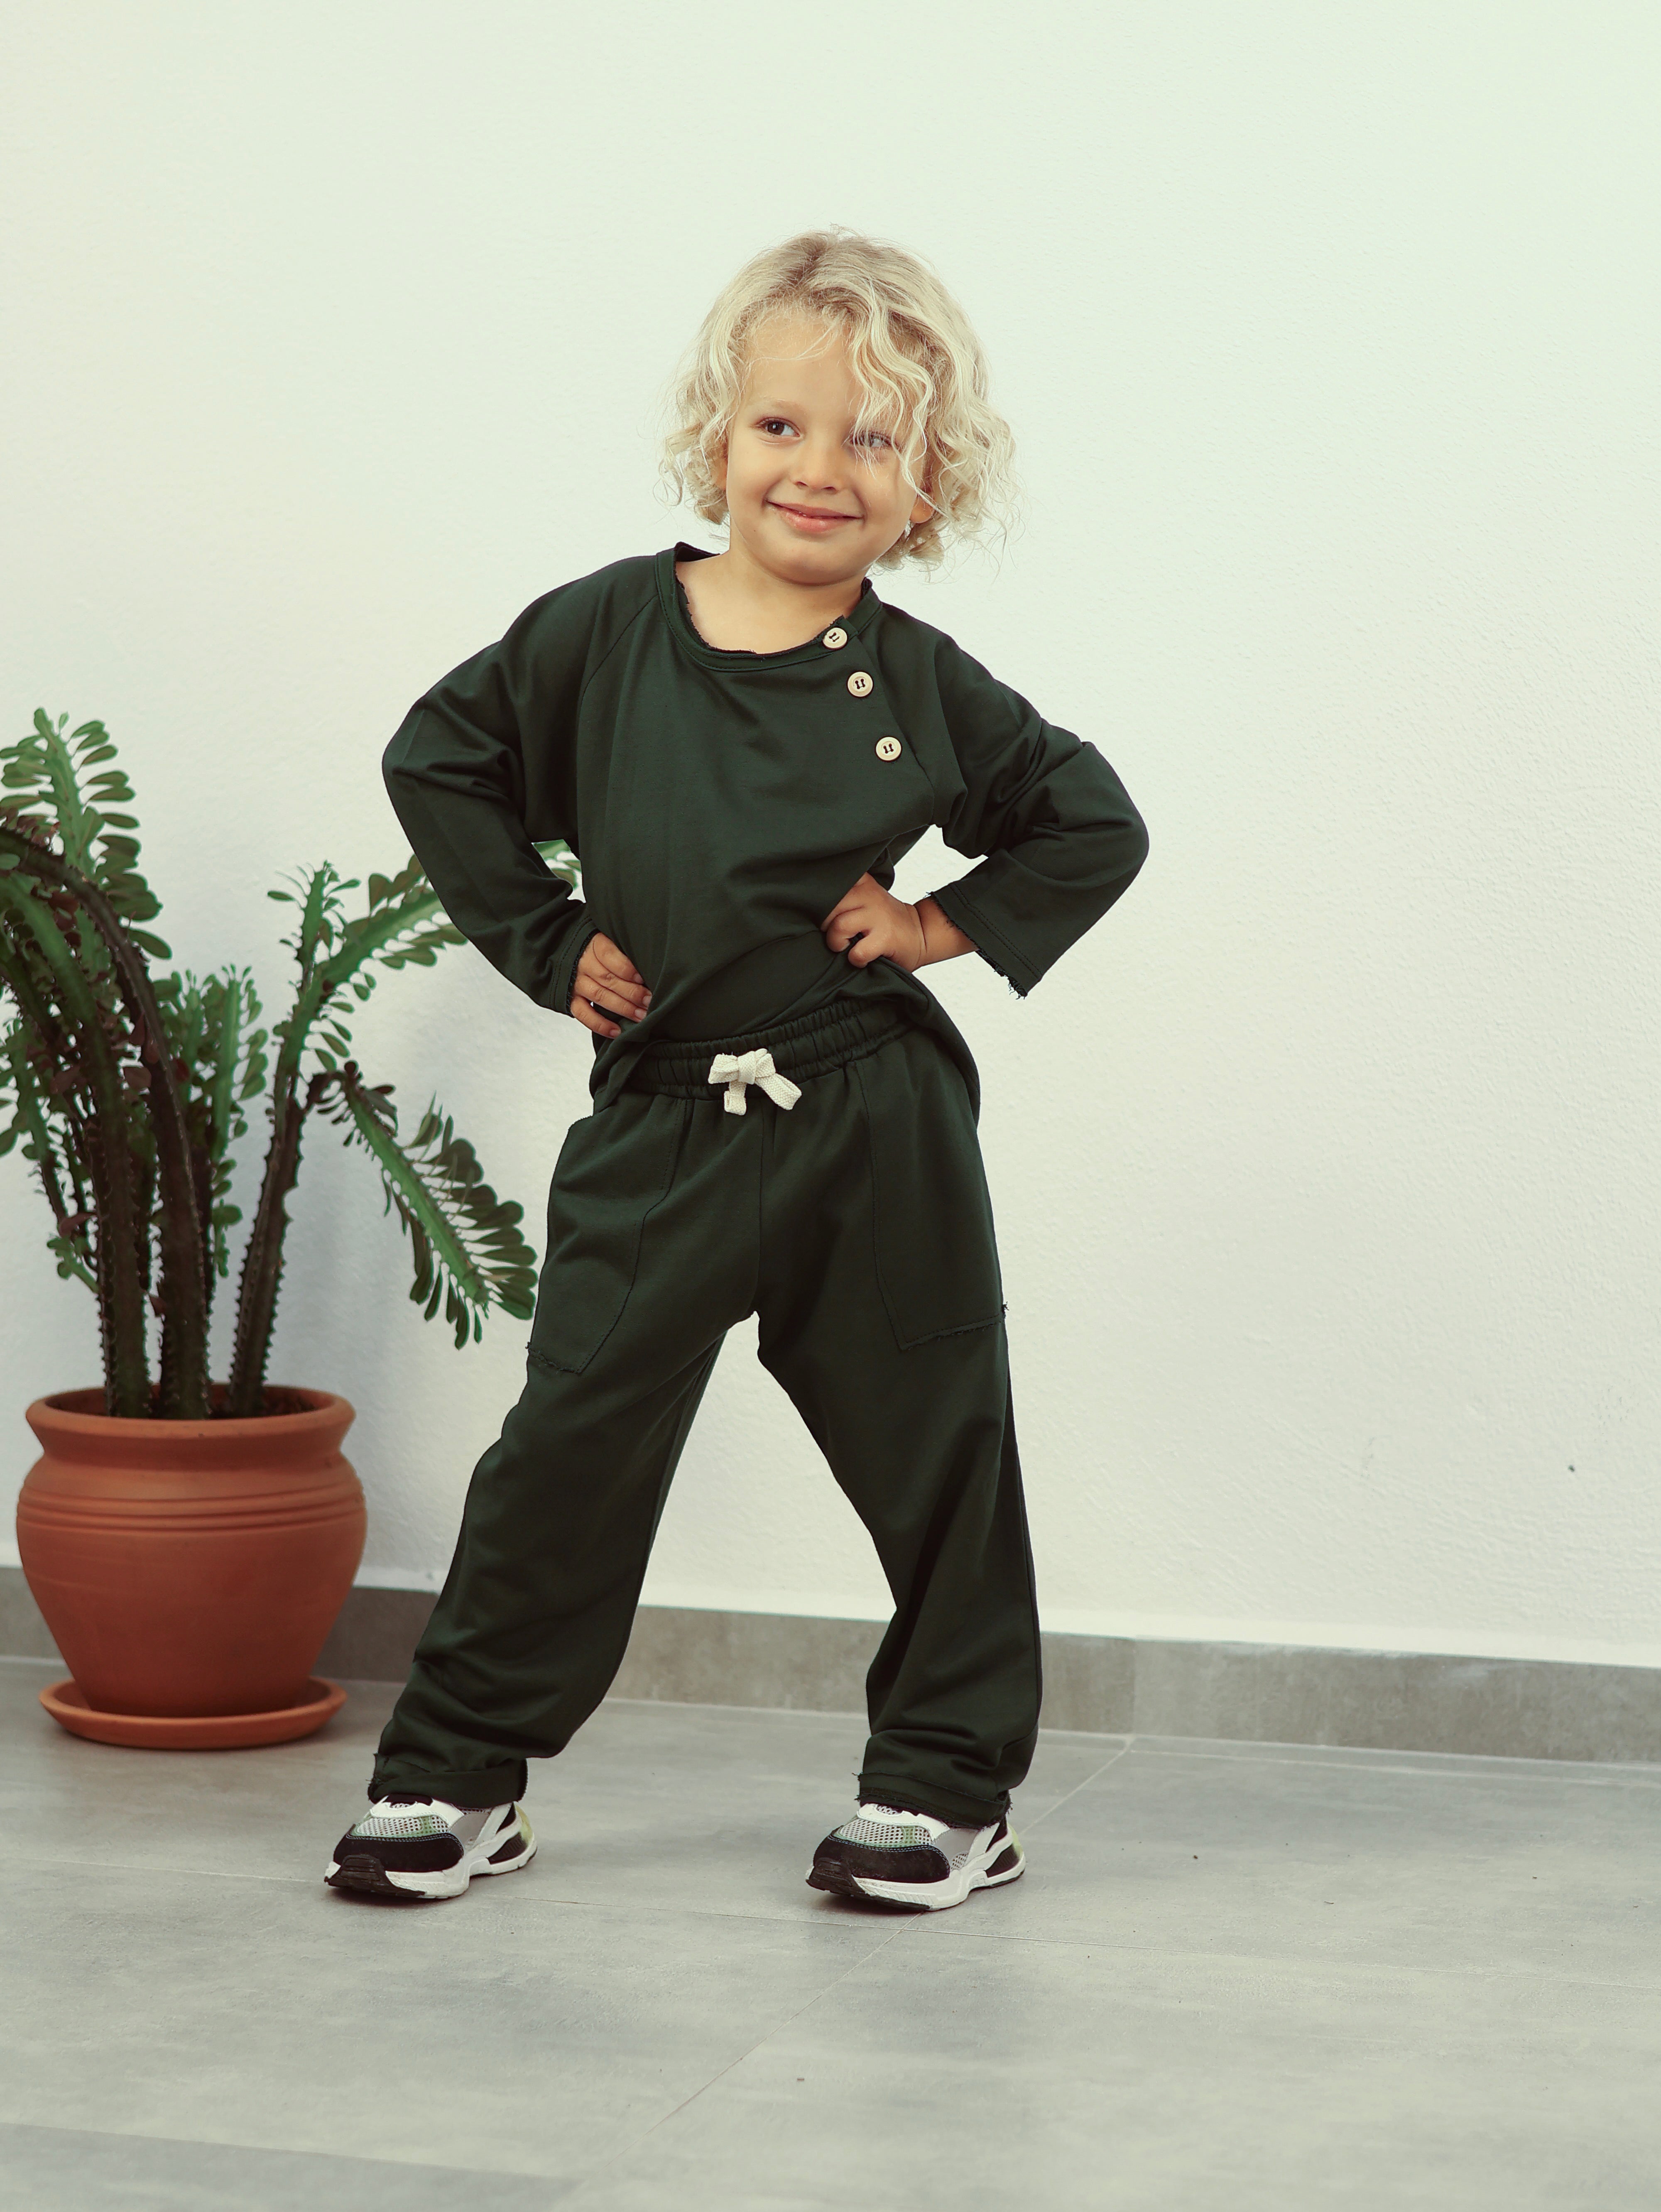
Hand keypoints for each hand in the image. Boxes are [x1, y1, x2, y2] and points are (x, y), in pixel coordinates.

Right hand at [569, 933, 651, 1037]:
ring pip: (599, 996)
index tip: (642, 978)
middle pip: (608, 978)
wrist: (567, 952)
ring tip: (641, 1016)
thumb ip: (624, 950)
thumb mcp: (610, 939)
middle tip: (649, 1001)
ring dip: (622, 1008)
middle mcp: (583, 964)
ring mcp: (576, 983)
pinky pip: (583, 1014)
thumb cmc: (597, 948)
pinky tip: (617, 1031)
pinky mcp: (570, 999)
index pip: (608, 955)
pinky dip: (600, 1024)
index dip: (626, 968)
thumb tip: (648, 966)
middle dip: (632, 992)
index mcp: (594, 944)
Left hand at [819, 876, 974, 972]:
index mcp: (862, 883)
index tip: (817, 906)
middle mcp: (869, 895)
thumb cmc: (883, 921)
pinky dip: (856, 959)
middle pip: (828, 906)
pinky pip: (857, 952)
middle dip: (824, 925)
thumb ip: (843, 896)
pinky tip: (862, 957)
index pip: (831, 881)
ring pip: (839, 926)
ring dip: (837, 942)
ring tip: (845, 946)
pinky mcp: (886, 938)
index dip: (818, 897)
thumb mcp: (865, 898)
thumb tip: (807, 906)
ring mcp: (878, 916)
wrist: (920, 934)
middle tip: (835, 933)